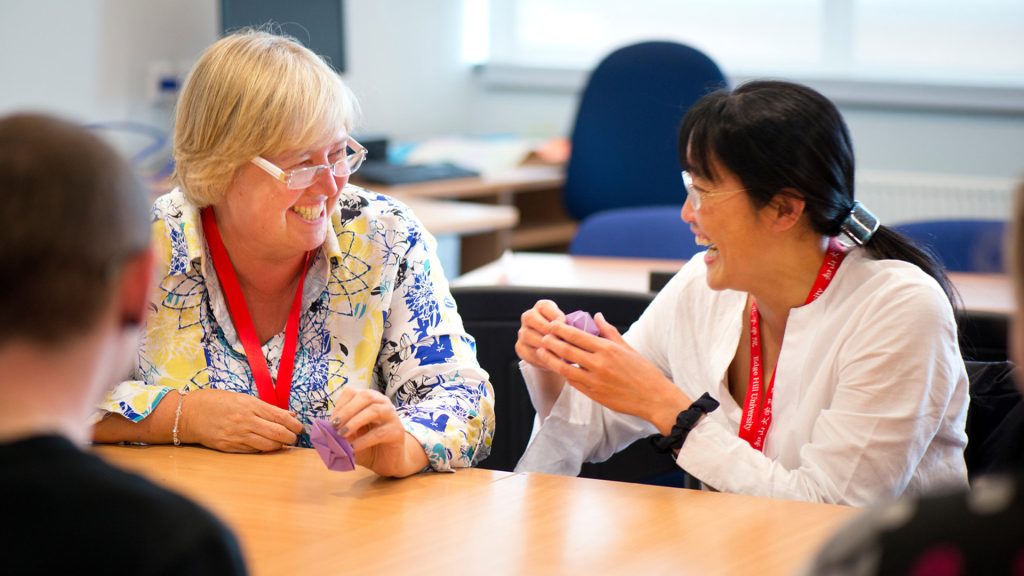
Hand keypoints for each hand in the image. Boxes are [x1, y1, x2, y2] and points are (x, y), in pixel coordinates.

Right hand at [179, 389, 304, 452]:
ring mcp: (237, 436)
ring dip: (279, 446)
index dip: (295, 425)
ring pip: (268, 445)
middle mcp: (245, 421)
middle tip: (294, 438)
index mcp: (250, 405)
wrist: (189, 413)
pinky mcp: (230, 447)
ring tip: (283, 443)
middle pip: (278, 433)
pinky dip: (263, 450)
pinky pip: (253, 451)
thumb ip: (265, 407)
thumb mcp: (242, 398)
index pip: (281, 417)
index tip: (300, 428)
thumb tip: (288, 415)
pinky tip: (267, 446)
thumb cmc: (216, 402)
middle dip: (291, 437)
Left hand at [330, 388, 426, 476]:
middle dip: (347, 410)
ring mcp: (392, 416)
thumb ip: (340, 431)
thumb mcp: (351, 436)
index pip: (354, 392)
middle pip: (366, 396)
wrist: (388, 461)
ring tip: (342, 435)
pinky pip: (379, 433)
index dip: (340, 405)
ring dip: (355, 422)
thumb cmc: (367, 445)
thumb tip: (324, 430)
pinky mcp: (397, 432)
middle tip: (334, 425)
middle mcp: (382, 403)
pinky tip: (353, 448)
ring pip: (374, 410)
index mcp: (370, 399)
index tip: (331, 421)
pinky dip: (363, 440)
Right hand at [515, 299, 565, 368]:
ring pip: (528, 336)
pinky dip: (540, 357)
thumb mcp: (569, 326)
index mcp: (542, 307)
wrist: (554, 351)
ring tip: (558, 352)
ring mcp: (523, 332)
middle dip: (547, 330)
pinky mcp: (520, 347)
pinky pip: (528, 352)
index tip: (565, 324)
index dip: (555, 315)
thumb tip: (580, 329)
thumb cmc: (564, 335)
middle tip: (560, 339)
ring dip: (543, 344)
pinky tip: (552, 361)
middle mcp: (529, 317)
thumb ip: (571, 325)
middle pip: (531, 318)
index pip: (544, 306)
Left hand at [534, 313, 689, 431]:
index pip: (577, 335)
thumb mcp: (628, 348)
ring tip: (541, 352)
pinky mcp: (593, 394)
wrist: (653, 398)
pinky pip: (573, 382)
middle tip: (542, 336)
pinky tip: (558, 367)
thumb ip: (609, 332)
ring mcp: (594, 381)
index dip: (560, 329)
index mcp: (608, 349)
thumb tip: (596, 316)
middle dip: (551, 342)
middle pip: (566, 350)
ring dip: (550, 359)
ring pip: (564, 368)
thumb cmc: (644, 372)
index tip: (552, 324)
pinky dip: (564, 373)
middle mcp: (599, 364)